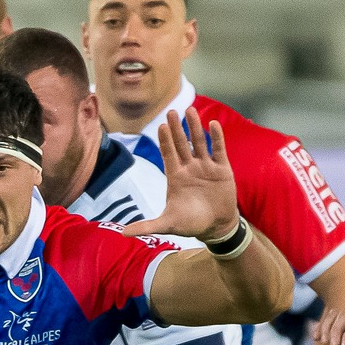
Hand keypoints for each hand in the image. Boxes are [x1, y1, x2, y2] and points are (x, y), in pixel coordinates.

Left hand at [121, 109, 236, 241]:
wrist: (216, 227)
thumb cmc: (191, 224)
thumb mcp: (167, 224)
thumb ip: (147, 226)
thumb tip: (122, 234)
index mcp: (175, 176)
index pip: (168, 154)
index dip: (165, 141)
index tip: (161, 126)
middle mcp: (189, 167)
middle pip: (182, 143)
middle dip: (177, 128)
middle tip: (171, 111)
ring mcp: (206, 166)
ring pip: (200, 142)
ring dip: (195, 127)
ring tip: (190, 110)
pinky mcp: (222, 169)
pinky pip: (219, 149)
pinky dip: (217, 137)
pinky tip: (213, 123)